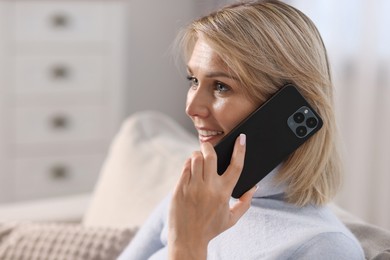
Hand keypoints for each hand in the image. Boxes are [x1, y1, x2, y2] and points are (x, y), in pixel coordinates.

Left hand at [168, 134, 256, 259]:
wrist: (188, 239)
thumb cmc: (211, 229)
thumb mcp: (232, 219)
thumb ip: (245, 203)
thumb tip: (254, 188)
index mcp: (224, 193)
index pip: (236, 166)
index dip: (240, 149)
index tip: (241, 138)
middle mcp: (209, 188)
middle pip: (211, 156)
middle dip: (209, 146)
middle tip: (208, 147)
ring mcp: (193, 187)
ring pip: (195, 159)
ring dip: (198, 155)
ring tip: (199, 159)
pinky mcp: (179, 188)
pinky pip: (185, 168)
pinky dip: (188, 164)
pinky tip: (191, 168)